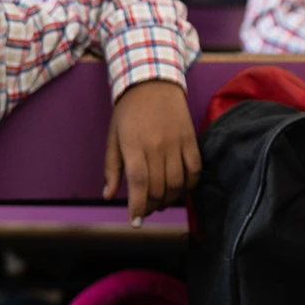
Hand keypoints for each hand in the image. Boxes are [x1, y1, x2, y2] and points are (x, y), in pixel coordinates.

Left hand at [103, 79, 200, 226]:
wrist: (152, 82)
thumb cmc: (128, 111)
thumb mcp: (113, 137)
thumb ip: (112, 167)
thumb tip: (109, 195)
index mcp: (133, 146)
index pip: (139, 184)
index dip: (138, 207)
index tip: (135, 222)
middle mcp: (156, 146)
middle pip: (159, 188)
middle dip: (151, 206)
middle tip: (146, 210)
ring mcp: (176, 143)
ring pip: (177, 182)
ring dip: (169, 199)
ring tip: (161, 201)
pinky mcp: (190, 139)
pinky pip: (195, 168)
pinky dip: (191, 183)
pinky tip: (182, 188)